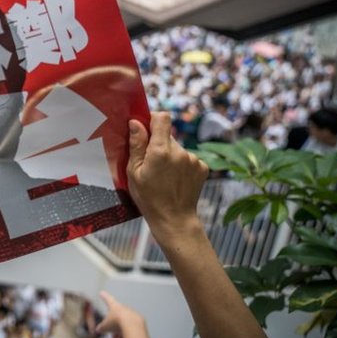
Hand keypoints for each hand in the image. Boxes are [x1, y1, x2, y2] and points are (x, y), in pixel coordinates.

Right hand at [96, 291, 148, 337]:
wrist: (132, 326)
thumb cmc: (118, 323)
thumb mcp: (105, 326)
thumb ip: (101, 327)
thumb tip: (98, 329)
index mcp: (114, 305)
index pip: (108, 299)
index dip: (104, 296)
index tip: (102, 293)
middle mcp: (123, 307)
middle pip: (116, 314)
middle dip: (113, 323)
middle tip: (111, 331)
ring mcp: (132, 313)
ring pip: (124, 322)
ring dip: (120, 329)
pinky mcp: (139, 320)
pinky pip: (131, 326)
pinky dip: (127, 331)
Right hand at [128, 112, 208, 244]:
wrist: (174, 219)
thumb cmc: (149, 198)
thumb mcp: (134, 172)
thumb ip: (136, 145)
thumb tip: (135, 122)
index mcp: (161, 150)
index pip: (162, 118)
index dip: (153, 120)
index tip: (146, 129)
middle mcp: (180, 151)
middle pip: (168, 135)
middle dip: (158, 143)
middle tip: (151, 162)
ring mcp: (193, 159)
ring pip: (177, 147)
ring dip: (170, 155)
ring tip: (163, 175)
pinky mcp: (202, 167)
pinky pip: (188, 157)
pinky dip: (181, 164)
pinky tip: (175, 179)